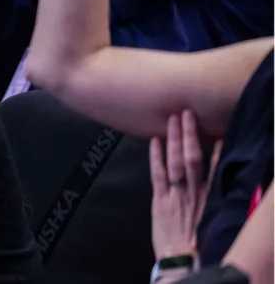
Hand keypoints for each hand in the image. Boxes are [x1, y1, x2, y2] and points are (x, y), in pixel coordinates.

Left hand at [150, 109, 216, 260]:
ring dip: (174, 139)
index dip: (216, 148)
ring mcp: (176, 194)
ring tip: (173, 119)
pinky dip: (156, 156)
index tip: (217, 132)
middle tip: (187, 113)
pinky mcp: (160, 200)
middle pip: (193, 157)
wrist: (183, 260)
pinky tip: (154, 140)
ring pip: (177, 161)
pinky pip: (158, 174)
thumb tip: (218, 181)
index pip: (214, 167)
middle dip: (190, 134)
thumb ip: (213, 198)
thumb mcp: (213, 217)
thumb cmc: (199, 240)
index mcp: (210, 196)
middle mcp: (195, 192)